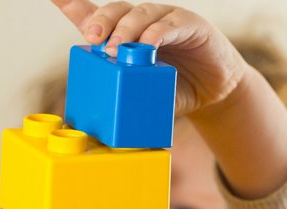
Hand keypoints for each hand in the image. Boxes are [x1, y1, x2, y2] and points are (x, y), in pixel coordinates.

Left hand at [52, 0, 248, 114]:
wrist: (214, 93)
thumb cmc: (175, 90)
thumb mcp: (144, 93)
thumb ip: (125, 95)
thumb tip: (98, 118)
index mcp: (126, 35)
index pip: (93, 14)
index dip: (71, 4)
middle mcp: (143, 22)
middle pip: (115, 11)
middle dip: (100, 22)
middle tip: (92, 40)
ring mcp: (166, 19)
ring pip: (140, 14)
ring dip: (126, 29)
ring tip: (116, 48)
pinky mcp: (189, 24)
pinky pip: (170, 24)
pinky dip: (157, 33)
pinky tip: (149, 44)